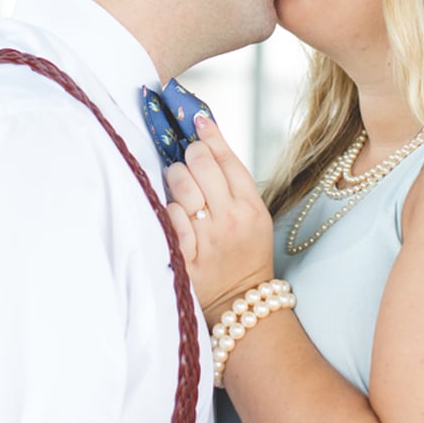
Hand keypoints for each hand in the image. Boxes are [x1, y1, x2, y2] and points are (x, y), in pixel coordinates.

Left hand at [164, 114, 275, 317]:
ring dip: (175, 178)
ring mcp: (207, 238)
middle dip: (190, 155)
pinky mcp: (186, 256)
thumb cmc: (245, 251)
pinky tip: (176, 212)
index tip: (197, 120)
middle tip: (188, 160)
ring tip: (179, 185)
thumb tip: (208, 137)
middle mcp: (230, 219)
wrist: (242, 301)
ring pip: (181, 184)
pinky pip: (170, 216)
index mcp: (250, 206)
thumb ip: (234, 181)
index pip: (227, 158)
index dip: (210, 135)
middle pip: (201, 164)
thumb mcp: (254, 214)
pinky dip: (169, 210)